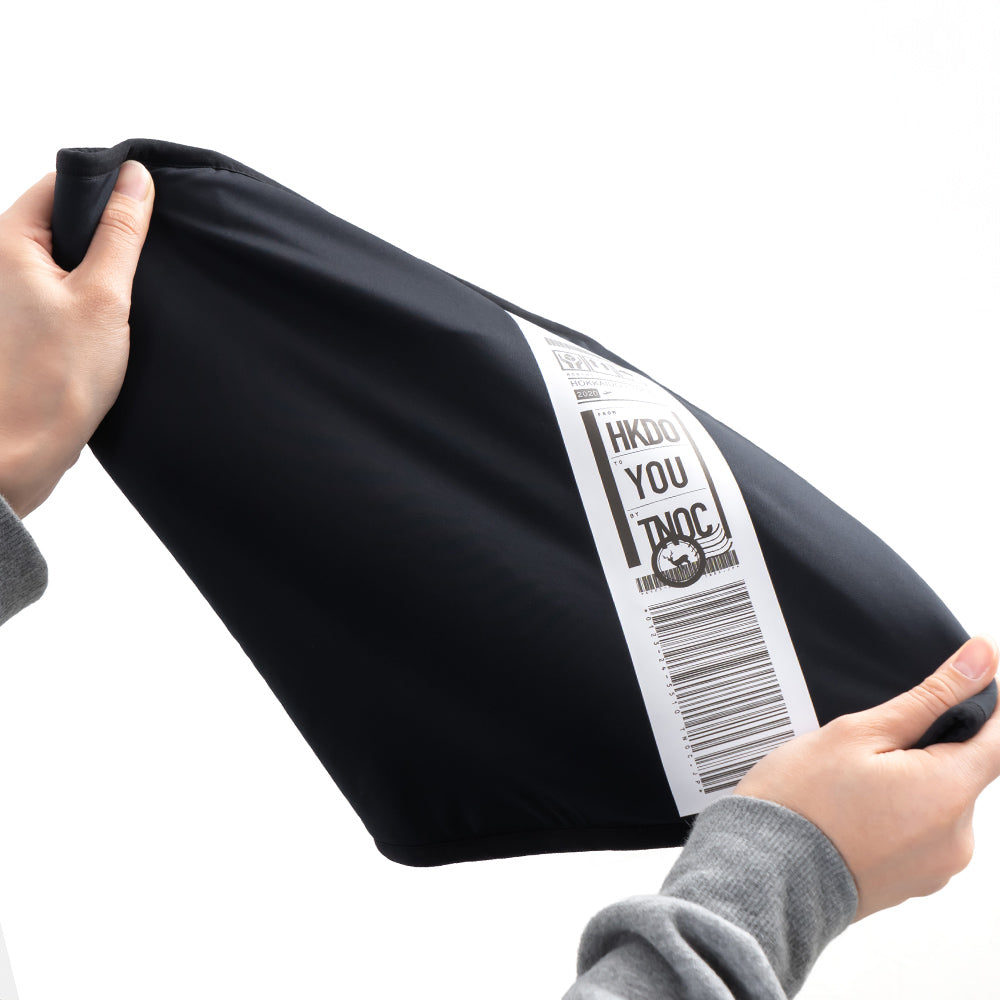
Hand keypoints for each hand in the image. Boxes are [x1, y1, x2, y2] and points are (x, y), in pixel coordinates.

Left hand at [0, 160, 154, 518]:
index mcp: (5, 241)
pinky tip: (99, 334)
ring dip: (94, 280)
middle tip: (130, 277)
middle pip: (60, 223)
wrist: (23, 450)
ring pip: (62, 262)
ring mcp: (6, 295)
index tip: (140, 216)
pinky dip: (84, 306)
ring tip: (112, 313)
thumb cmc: (53, 381)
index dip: (106, 193)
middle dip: (103, 243)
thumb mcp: (105, 297)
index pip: (60, 184)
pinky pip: (58, 295)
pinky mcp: (17, 326)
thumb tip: (137, 180)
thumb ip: (122, 233)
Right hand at [734, 633, 999, 922]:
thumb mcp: (859, 732)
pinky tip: (852, 810)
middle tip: (869, 743)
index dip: (984, 704)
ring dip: (911, 782)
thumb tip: (981, 659)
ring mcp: (938, 867)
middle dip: (927, 747)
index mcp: (949, 794)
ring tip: (851, 781)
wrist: (762, 873)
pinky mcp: (916, 884)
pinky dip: (898, 814)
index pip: (998, 738)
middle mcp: (957, 839)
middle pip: (963, 770)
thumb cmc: (801, 802)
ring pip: (940, 802)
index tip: (960, 684)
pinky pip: (922, 834)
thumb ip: (929, 697)